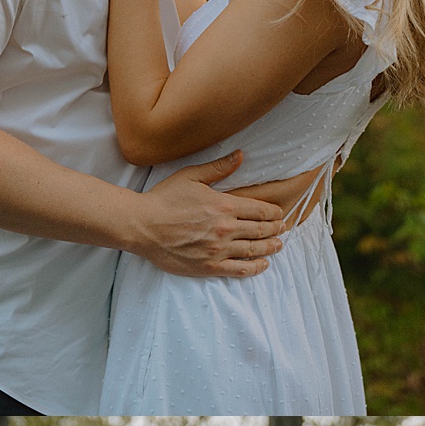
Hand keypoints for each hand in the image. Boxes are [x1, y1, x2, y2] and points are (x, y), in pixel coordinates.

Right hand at [126, 153, 286, 278]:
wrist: (141, 225)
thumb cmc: (163, 199)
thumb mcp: (191, 177)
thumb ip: (218, 168)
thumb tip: (240, 155)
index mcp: (225, 206)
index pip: (260, 210)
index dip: (274, 213)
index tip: (280, 214)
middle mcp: (226, 229)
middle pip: (261, 230)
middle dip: (275, 229)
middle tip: (283, 229)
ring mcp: (219, 249)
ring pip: (254, 250)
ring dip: (270, 247)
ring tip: (278, 245)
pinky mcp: (209, 266)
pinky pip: (240, 269)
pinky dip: (256, 267)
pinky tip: (263, 264)